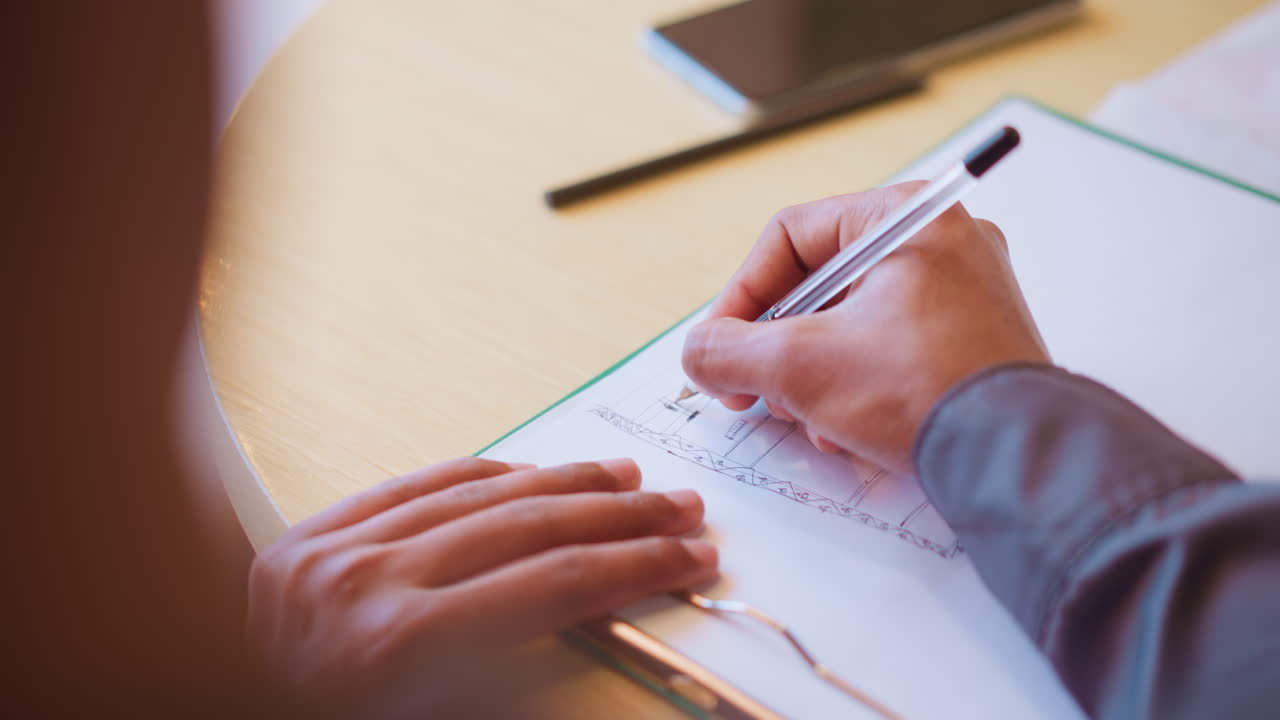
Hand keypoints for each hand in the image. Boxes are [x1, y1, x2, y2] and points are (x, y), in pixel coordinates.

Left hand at [248, 457, 715, 716]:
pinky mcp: (310, 535)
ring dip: (564, 483)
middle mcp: (367, 584)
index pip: (555, 584)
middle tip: (678, 512)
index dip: (636, 567)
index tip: (686, 559)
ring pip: (478, 491)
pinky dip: (485, 474)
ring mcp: (332, 551)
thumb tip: (591, 612)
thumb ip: (514, 675)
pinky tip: (533, 473)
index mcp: (402, 648)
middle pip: (528, 526)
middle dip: (619, 518)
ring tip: (624, 482)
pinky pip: (415, 484)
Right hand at [682, 184, 1049, 474]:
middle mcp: (942, 242)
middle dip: (776, 345)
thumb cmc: (924, 391)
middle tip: (751, 391)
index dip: (740, 296)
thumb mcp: (800, 366)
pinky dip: (856, 386)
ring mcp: (965, 292)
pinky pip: (891, 349)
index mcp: (905, 218)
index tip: (718, 348)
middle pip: (819, 284)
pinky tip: (846, 432)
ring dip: (812, 375)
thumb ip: (728, 351)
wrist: (1016, 459)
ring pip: (852, 322)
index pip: (790, 237)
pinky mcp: (975, 341)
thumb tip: (698, 353)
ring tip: (806, 421)